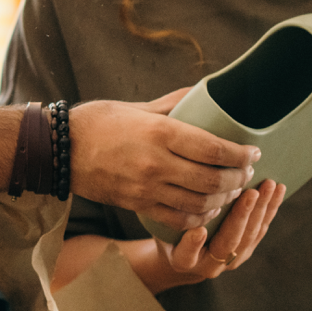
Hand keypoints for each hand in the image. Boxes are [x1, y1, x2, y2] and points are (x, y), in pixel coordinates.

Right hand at [69, 90, 259, 228]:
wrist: (58, 150)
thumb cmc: (97, 123)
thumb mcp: (136, 107)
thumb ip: (174, 104)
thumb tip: (205, 91)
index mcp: (160, 133)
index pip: (215, 149)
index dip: (241, 154)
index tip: (253, 152)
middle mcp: (156, 163)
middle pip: (213, 180)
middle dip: (238, 179)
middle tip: (246, 173)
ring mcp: (146, 188)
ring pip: (200, 203)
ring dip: (222, 200)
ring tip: (230, 191)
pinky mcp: (136, 204)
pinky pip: (178, 219)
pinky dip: (200, 218)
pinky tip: (207, 209)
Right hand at [152, 180, 285, 287]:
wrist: (184, 256)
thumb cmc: (168, 232)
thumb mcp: (160, 227)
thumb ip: (166, 214)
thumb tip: (164, 186)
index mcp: (182, 261)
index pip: (187, 255)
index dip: (192, 244)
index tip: (198, 230)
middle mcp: (208, 265)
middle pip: (227, 243)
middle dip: (241, 217)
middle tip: (250, 193)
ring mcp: (231, 260)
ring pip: (249, 237)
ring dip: (262, 210)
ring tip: (268, 186)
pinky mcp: (246, 251)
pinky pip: (261, 231)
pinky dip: (270, 210)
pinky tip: (277, 191)